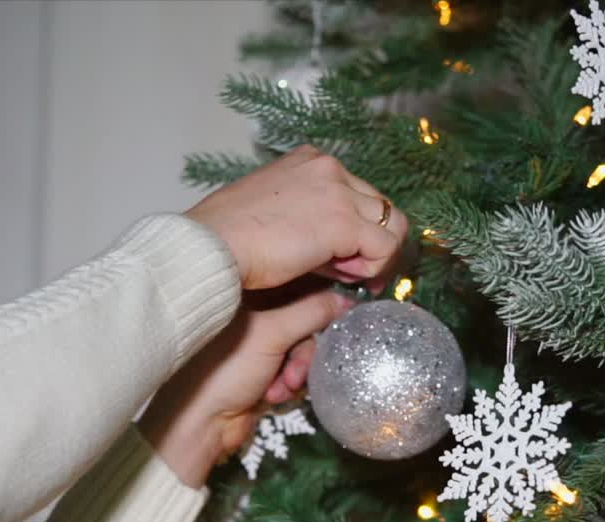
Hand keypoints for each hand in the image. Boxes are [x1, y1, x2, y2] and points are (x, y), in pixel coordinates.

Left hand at [137, 282, 355, 488]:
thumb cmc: (225, 368)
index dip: (320, 295)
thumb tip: (348, 300)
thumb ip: (313, 313)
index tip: (345, 307)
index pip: (294, 283)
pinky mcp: (260, 369)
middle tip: (301, 365)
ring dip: (298, 368)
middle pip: (303, 318)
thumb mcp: (272, 335)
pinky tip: (275, 395)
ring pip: (300, 346)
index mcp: (246, 291)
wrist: (197, 424)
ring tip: (285, 386)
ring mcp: (255, 342)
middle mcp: (251, 312)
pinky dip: (288, 382)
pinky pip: (291, 367)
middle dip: (306, 347)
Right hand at [185, 145, 407, 291]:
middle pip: (380, 206)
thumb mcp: (274, 213)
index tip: (341, 257)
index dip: (355, 228)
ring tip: (349, 276)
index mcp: (310, 160)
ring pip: (391, 225)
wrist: (212, 246)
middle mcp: (329, 167)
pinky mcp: (344, 223)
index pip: (356, 192)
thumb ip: (309, 220)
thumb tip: (336, 252)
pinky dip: (373, 268)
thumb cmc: (228, 236)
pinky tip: (346, 277)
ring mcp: (339, 193)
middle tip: (352, 272)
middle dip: (370, 242)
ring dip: (376, 255)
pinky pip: (385, 248)